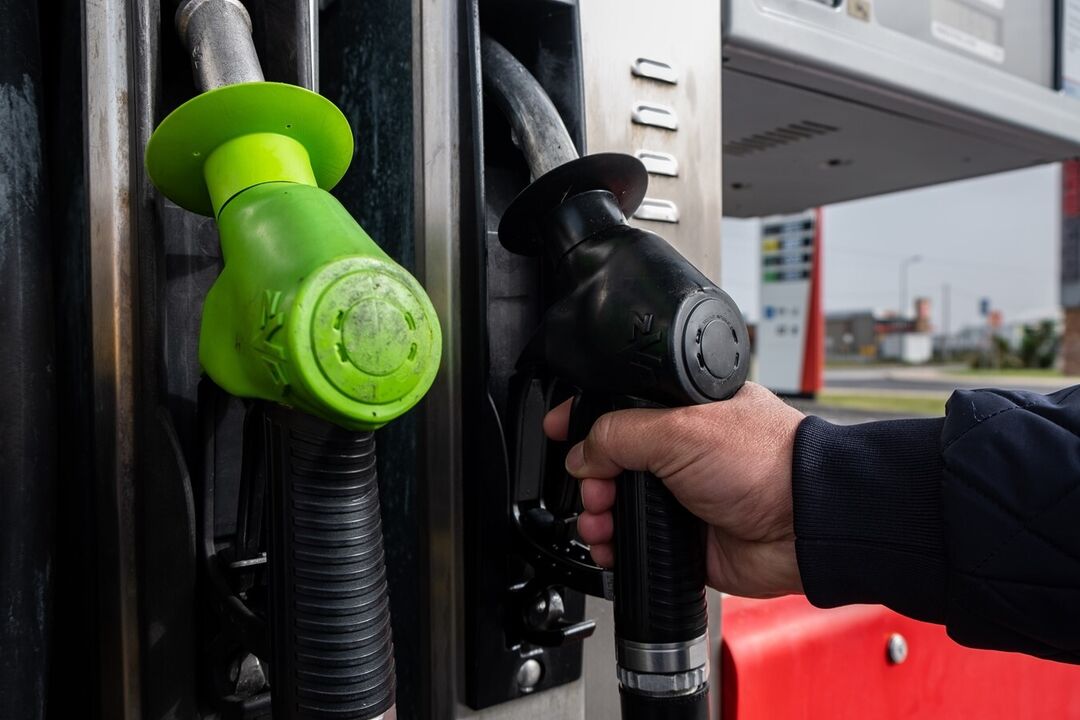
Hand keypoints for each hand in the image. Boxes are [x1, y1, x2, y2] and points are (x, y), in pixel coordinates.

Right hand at [543, 382, 805, 598]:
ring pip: (619, 503)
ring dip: (598, 514)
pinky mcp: (687, 536)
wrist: (804, 526)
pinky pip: (637, 542)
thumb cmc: (767, 462)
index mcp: (683, 408)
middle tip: (593, 487)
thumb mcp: (681, 429)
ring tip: (599, 521)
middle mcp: (682, 448)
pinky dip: (616, 546)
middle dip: (590, 478)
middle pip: (611, 460)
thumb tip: (581, 452)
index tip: (558, 428)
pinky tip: (611, 546)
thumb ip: (619, 434)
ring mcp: (684, 493)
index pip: (620, 405)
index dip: (584, 417)